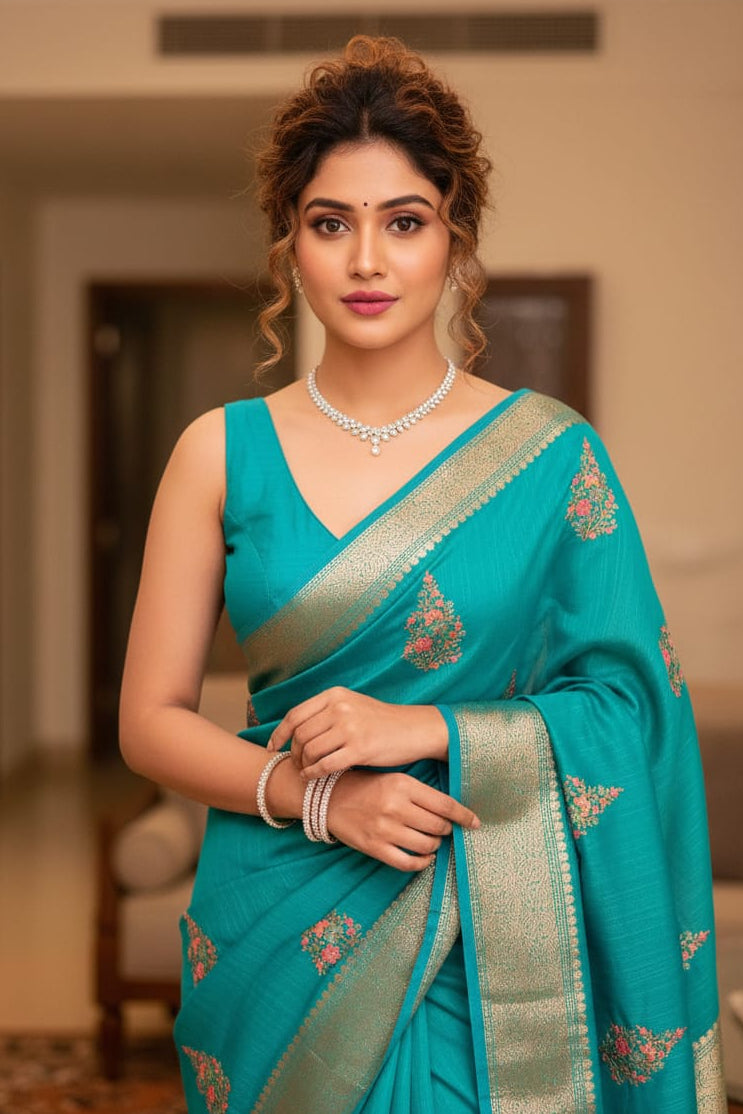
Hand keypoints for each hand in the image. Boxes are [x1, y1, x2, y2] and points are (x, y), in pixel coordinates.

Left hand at [266, 687, 447, 777]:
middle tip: (296, 764)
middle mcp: (340, 708)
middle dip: (293, 752)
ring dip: (303, 765)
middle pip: (299, 734)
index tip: (273, 747)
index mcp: (335, 695)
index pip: (295, 715)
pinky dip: (313, 774)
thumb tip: (295, 729)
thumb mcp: (352, 705)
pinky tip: (313, 777)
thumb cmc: (381, 721)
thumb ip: (326, 712)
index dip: (279, 733)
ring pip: (309, 751)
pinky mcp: (360, 749)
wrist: (415, 729)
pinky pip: (324, 765)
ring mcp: (350, 727)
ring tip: (306, 771)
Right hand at [327, 769, 479, 871]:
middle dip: (446, 830)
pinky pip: (408, 863)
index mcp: (403, 785)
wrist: (330, 798)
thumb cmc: (368, 786)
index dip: (464, 816)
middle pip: (438, 826)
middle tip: (443, 828)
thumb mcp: (395, 779)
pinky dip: (422, 863)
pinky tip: (424, 857)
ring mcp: (384, 829)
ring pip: (426, 846)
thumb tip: (452, 811)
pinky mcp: (375, 848)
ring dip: (435, 846)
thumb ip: (422, 793)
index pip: (445, 804)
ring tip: (431, 840)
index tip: (475, 822)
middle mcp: (395, 807)